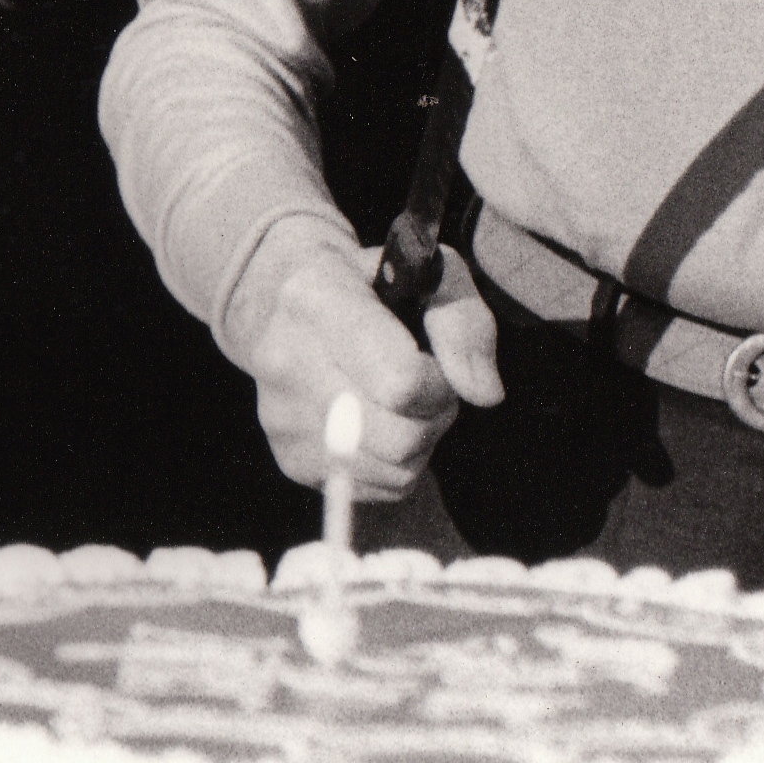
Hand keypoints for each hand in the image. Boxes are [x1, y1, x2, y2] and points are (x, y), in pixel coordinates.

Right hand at [230, 223, 502, 499]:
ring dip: (418, 442)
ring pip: (395, 470)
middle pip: (402, 438)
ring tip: (400, 401)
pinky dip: (394, 462)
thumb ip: (464, 324)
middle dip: (433, 416)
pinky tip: (378, 421)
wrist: (280, 303)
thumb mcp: (429, 275)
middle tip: (426, 386)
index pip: (399, 381)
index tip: (433, 362)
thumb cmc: (371, 284)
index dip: (438, 381)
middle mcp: (285, 362)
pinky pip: (378, 487)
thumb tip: (483, 394)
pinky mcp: (290, 460)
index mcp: (316, 299)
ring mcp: (281, 417)